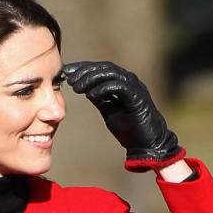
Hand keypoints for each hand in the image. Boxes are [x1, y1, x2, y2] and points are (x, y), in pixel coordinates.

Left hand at [62, 60, 184, 171]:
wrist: (146, 143)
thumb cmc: (129, 129)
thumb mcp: (109, 111)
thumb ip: (100, 99)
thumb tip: (86, 90)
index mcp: (123, 83)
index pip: (102, 69)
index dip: (84, 68)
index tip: (67, 72)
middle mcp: (130, 81)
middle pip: (105, 68)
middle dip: (85, 71)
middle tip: (69, 77)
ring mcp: (135, 88)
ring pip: (111, 74)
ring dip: (91, 78)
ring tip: (76, 87)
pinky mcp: (137, 98)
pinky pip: (119, 87)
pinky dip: (103, 89)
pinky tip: (90, 95)